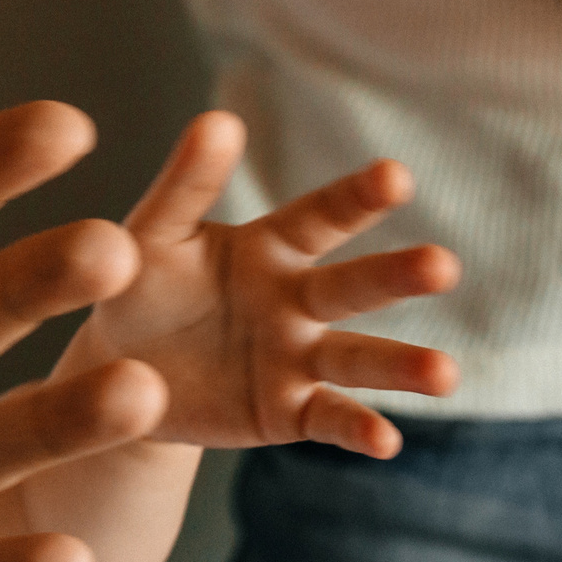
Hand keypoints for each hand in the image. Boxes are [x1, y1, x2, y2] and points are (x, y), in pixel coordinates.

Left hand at [84, 110, 459, 453]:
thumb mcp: (154, 235)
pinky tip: (385, 442)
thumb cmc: (141, 286)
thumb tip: (218, 118)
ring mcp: (297, 358)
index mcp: (270, 247)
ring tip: (446, 373)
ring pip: (357, 358)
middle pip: (353, 286)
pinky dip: (357, 430)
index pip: (321, 216)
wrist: (115, 369)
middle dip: (397, 276)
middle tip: (443, 265)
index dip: (356, 198)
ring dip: (403, 366)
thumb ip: (185, 184)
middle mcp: (298, 300)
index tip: (396, 175)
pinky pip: (326, 417)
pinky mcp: (285, 411)